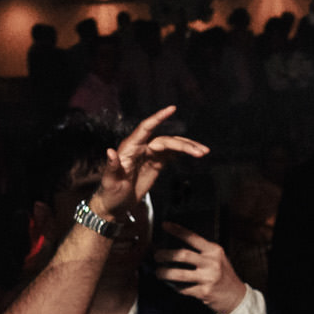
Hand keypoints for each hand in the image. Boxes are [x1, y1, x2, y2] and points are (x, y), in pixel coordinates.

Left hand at [90, 106, 208, 219]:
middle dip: (184, 144)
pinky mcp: (156, 163)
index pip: (145, 128)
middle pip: (165, 140)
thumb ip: (112, 166)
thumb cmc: (110, 192)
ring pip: (171, 145)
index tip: (172, 109)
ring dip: (188, 147)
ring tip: (204, 152)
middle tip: (200, 151)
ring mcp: (150, 154)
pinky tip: (196, 153)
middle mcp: (141, 147)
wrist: (115, 204)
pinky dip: (184, 153)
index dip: (158, 118)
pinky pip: (172, 154)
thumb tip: (110, 152)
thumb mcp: (110, 181)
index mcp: (130, 148)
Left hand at [154, 224, 245, 313]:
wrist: (236, 296)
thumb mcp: (217, 258)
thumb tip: (175, 248)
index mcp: (214, 251)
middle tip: (157, 256)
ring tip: (159, 272)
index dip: (177, 230)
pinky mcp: (204, 292)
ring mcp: (208, 278)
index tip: (165, 225)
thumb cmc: (223, 276)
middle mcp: (211, 262)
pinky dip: (176, 287)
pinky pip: (183, 289)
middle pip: (182, 255)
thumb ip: (201, 253)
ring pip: (179, 274)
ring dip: (164, 273)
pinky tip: (174, 285)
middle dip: (165, 255)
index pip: (193, 237)